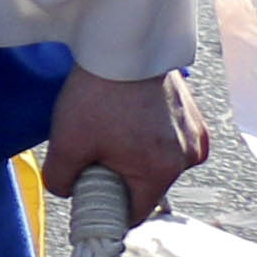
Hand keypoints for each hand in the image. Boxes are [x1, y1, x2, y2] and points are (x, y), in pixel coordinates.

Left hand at [45, 65, 210, 219]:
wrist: (122, 44)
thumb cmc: (97, 93)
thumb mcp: (66, 142)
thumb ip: (61, 179)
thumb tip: (67, 192)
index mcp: (161, 171)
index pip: (135, 212)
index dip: (108, 208)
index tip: (89, 195)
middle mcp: (187, 158)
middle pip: (146, 185)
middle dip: (119, 176)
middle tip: (93, 149)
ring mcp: (195, 135)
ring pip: (158, 162)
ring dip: (135, 153)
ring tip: (110, 125)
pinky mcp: (194, 116)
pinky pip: (170, 140)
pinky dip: (149, 135)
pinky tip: (128, 115)